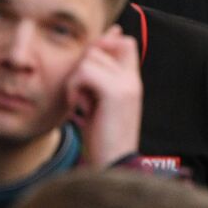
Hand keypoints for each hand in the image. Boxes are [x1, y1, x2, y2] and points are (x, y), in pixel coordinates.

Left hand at [65, 25, 142, 168]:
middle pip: (101, 46)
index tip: (88, 68)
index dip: (105, 44)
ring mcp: (126, 84)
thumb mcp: (101, 106)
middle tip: (81, 94)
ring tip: (80, 102)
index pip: (125, 42)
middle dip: (83, 66)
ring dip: (76, 79)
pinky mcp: (115, 92)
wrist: (112, 166)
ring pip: (90, 58)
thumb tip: (88, 64)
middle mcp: (132, 80)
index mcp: (132, 82)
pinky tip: (78, 106)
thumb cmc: (102, 140)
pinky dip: (74, 87)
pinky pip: (85, 72)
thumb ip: (98, 83)